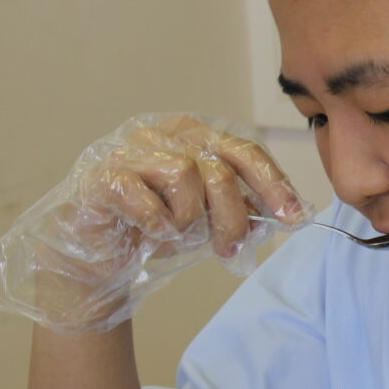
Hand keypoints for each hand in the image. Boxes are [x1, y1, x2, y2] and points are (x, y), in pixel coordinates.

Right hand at [0, 113, 307, 329]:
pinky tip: (154, 234)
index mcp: (194, 136)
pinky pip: (144, 195)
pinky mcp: (103, 175)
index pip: (244, 150)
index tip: (293, 217)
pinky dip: (157, 222)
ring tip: (178, 237)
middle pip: (219, 166)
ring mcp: (131, 150)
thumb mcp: (206, 221)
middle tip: (229, 247)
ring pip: (185, 175)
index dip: (272, 184)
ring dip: (189, 219)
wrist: (95, 253)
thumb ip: (239, 210)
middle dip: (233, 214)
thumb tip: (275, 215)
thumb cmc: (154, 228)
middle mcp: (164, 134)